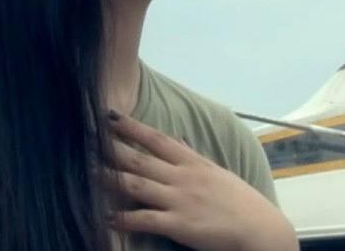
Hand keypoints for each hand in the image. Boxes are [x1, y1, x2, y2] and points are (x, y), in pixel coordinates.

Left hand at [104, 111, 297, 250]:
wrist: (260, 229)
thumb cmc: (239, 201)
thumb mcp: (215, 171)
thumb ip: (191, 156)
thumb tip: (177, 139)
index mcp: (191, 162)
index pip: (156, 138)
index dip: (131, 127)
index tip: (109, 116)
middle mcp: (182, 177)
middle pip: (139, 158)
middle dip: (111, 147)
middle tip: (85, 136)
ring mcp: (179, 200)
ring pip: (136, 184)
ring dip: (109, 178)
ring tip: (85, 172)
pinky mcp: (179, 225)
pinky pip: (145, 219)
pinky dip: (123, 218)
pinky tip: (105, 216)